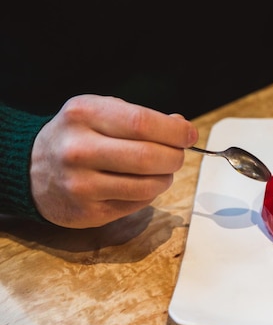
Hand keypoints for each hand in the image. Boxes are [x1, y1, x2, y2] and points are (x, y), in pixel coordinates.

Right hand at [30, 95, 198, 227]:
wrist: (32, 169)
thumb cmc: (78, 136)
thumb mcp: (101, 113)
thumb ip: (141, 117)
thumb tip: (182, 127)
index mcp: (84, 114)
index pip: (143, 123)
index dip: (175, 132)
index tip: (189, 135)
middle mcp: (79, 149)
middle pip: (149, 157)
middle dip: (175, 157)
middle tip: (177, 155)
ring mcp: (81, 184)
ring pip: (148, 185)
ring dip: (166, 178)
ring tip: (160, 170)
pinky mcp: (87, 212)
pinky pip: (137, 204)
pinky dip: (149, 194)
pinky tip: (138, 184)